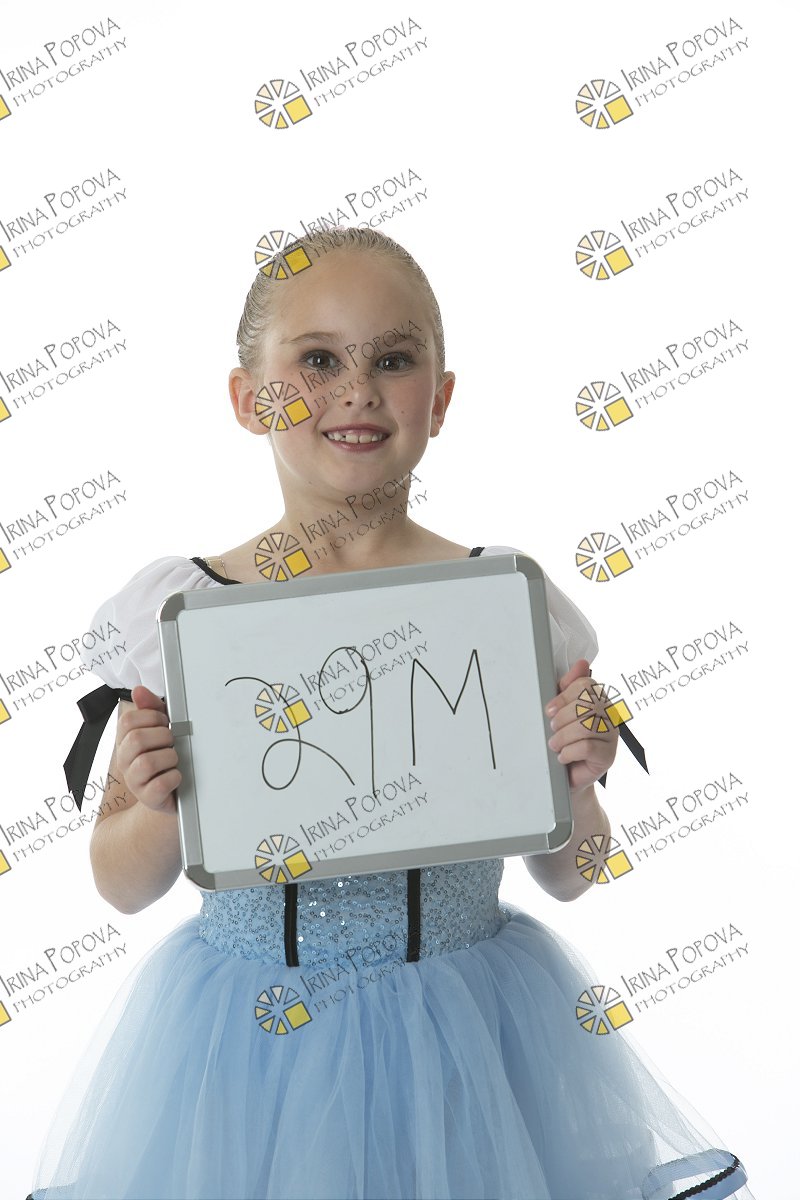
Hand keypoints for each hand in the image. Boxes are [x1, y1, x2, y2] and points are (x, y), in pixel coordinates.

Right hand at [116, 685, 180, 812]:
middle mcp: (125, 761)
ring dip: (169, 757)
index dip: (151, 717)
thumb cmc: (165, 757)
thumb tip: (138, 690)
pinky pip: (159, 785)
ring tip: (174, 760)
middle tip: (171, 742)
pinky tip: (176, 775)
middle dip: (162, 736)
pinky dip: (173, 778)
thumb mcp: (160, 728)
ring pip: (147, 762)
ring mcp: (135, 781)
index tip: (164, 722)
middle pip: (136, 740)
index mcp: (125, 741)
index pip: (127, 721)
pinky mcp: (149, 798)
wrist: (172, 793)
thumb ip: (151, 708)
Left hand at [544, 659, 617, 792]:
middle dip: (562, 717)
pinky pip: (587, 747)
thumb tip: (582, 663)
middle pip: (586, 704)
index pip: (586, 685)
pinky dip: (569, 752)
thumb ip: (568, 687)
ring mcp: (612, 735)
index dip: (564, 696)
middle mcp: (610, 714)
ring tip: (554, 745)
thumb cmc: (563, 739)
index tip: (549, 711)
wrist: (567, 775)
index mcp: (598, 699)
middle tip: (552, 729)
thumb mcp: (561, 711)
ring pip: (586, 726)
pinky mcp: (609, 756)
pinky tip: (563, 757)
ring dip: (563, 737)